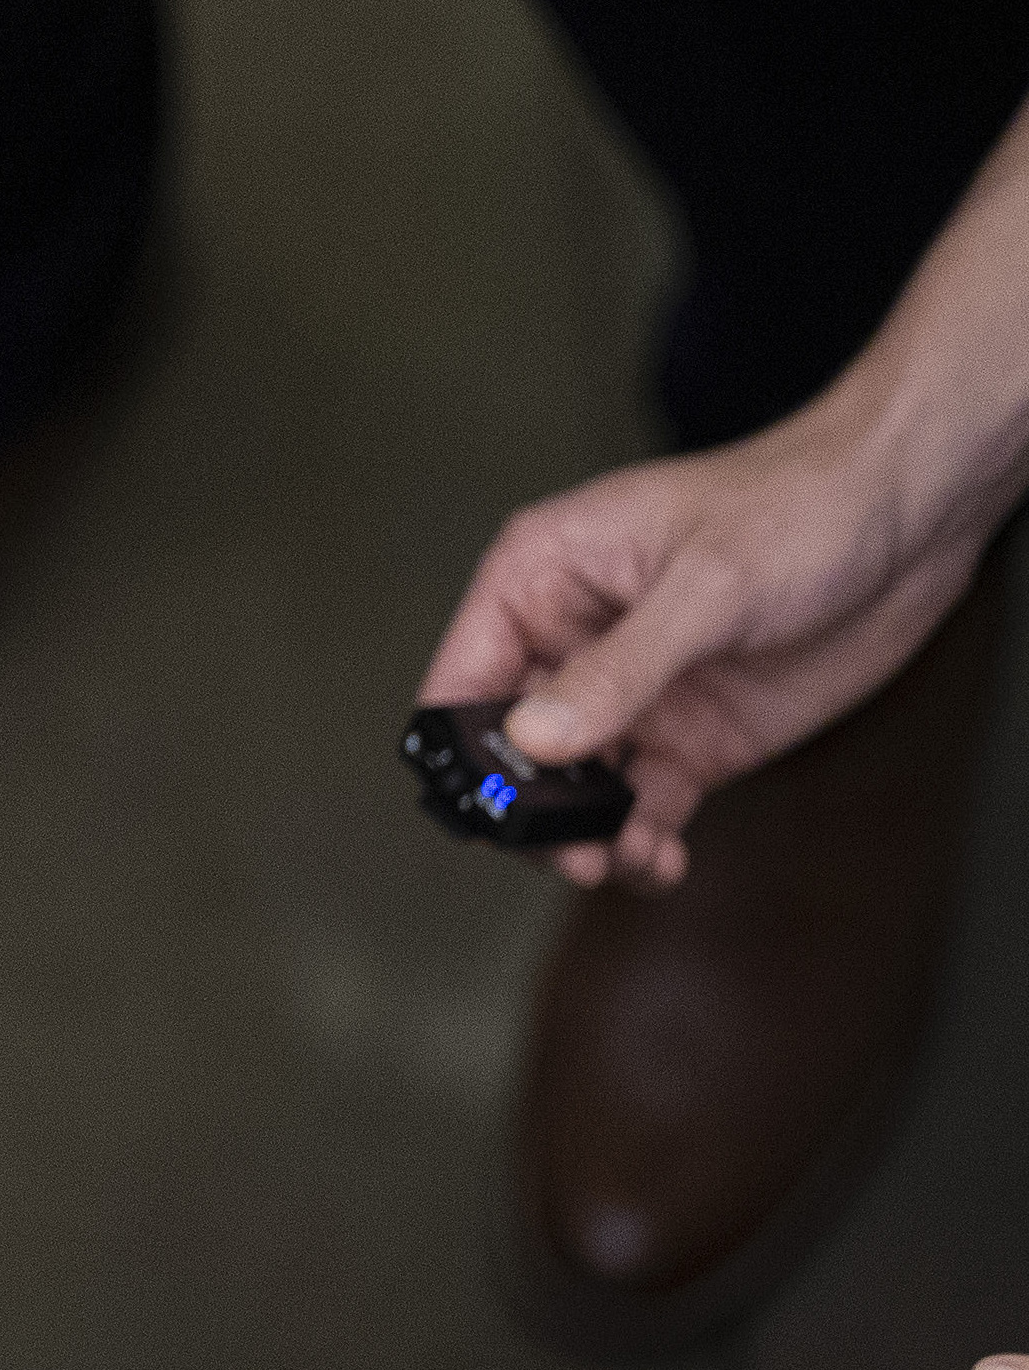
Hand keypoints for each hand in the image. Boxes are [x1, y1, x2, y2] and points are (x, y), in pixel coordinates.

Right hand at [416, 394, 980, 890]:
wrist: (906, 522)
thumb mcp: (706, 589)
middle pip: (509, 750)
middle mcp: (570, 642)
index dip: (463, 748)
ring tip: (622, 858)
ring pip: (572, 790)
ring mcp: (629, 696)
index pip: (463, 677)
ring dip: (586, 836)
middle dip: (531, 809)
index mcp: (541, 579)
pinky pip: (640, 808)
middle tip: (569, 851)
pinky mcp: (687, 739)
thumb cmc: (797, 509)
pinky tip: (661, 860)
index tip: (493, 807)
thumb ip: (617, 670)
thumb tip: (535, 742)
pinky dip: (641, 845)